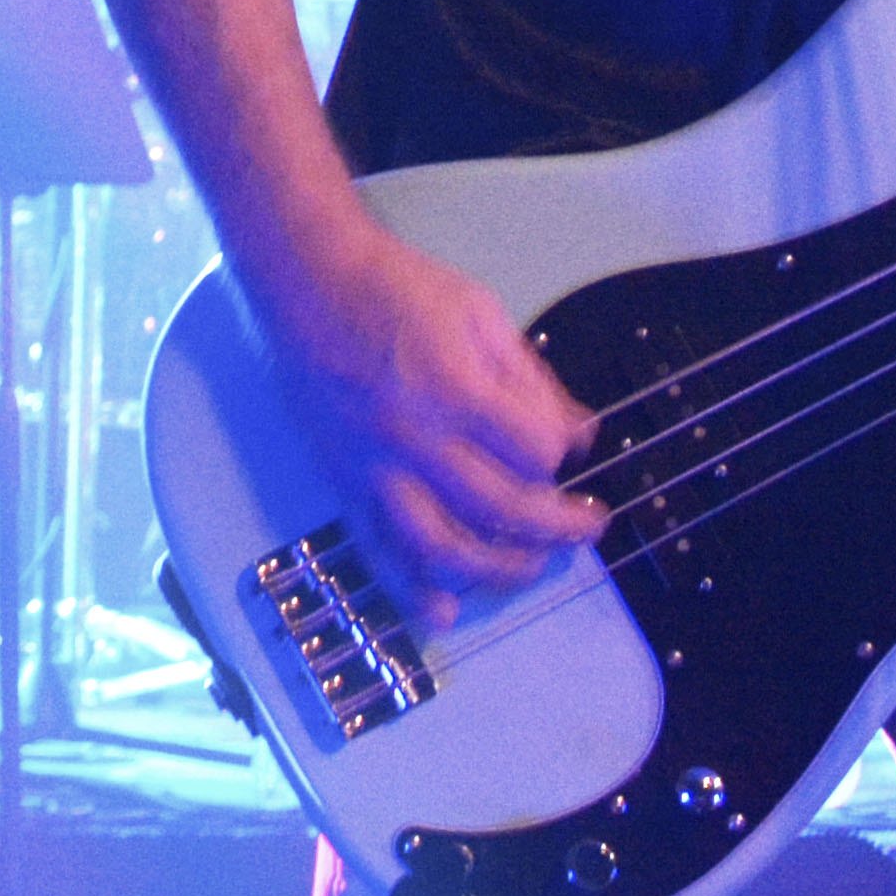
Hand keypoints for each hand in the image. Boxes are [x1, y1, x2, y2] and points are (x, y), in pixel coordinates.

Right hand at [254, 216, 604, 614]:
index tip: (564, 449)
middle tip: (587, 528)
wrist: (308, 281)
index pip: (536, 452)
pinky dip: (410, 591)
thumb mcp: (482, 314)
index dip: (562, 456)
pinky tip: (445, 614)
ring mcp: (375, 466)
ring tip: (533, 566)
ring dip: (499, 568)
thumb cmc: (398, 287)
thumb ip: (532, 381)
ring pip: (443, 545)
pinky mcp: (345, 481)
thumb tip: (580, 435)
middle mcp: (415, 437)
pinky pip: (377, 549)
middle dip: (558, 527)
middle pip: (502, 508)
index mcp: (456, 388)